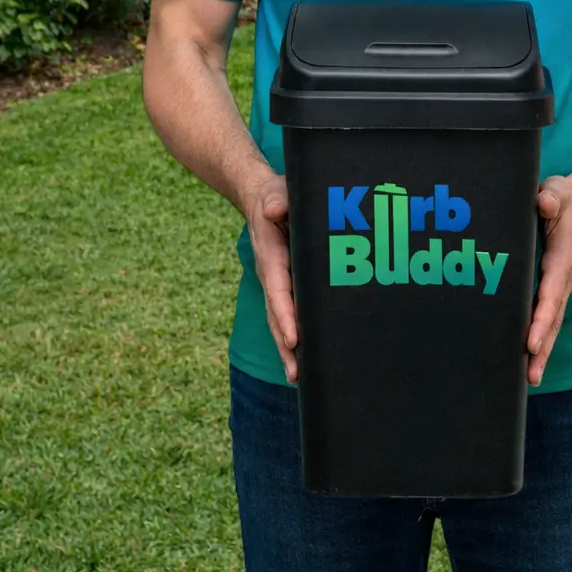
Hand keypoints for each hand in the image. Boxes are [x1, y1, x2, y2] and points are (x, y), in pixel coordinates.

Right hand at [244, 174, 297, 381]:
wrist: (263, 198)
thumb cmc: (275, 195)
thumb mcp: (275, 192)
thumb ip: (276, 198)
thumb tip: (275, 208)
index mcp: (270, 254)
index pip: (277, 289)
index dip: (285, 314)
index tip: (294, 338)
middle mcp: (271, 274)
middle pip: (276, 315)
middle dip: (285, 345)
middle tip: (296, 375)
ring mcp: (278, 282)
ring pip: (282, 320)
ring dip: (289, 349)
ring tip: (300, 379)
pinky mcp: (288, 285)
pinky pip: (291, 313)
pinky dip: (297, 337)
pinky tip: (308, 359)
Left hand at [528, 176, 571, 385]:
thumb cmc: (564, 198)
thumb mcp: (557, 191)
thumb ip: (551, 197)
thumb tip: (545, 203)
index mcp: (563, 258)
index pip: (552, 292)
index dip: (542, 318)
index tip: (531, 341)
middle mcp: (564, 277)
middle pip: (554, 318)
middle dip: (543, 347)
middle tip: (531, 375)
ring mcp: (561, 285)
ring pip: (553, 323)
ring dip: (542, 350)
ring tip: (530, 379)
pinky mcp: (555, 287)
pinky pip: (548, 316)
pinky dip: (540, 338)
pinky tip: (528, 358)